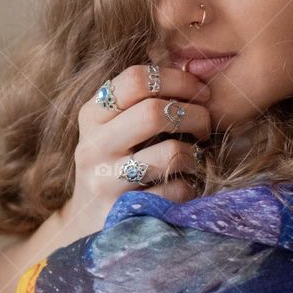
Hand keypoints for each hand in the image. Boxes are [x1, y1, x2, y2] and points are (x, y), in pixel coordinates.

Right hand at [58, 64, 212, 241]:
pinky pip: (175, 192)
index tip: (201, 91)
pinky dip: (188, 187)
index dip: (177, 79)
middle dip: (195, 115)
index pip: (136, 79)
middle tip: (206, 125)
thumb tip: (196, 70)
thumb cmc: (116, 163)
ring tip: (194, 156)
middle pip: (155, 113)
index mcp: (92, 114)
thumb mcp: (116, 127)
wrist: (87, 222)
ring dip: (194, 154)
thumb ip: (143, 100)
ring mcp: (103, 180)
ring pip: (170, 154)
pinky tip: (182, 185)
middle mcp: (93, 144)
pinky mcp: (120, 213)